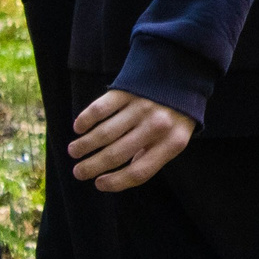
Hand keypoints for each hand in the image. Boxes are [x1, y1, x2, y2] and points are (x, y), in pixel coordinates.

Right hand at [70, 90, 194, 190]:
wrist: (183, 74)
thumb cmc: (175, 114)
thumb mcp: (175, 138)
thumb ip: (153, 156)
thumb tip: (119, 177)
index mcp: (172, 142)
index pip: (139, 172)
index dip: (115, 183)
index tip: (98, 184)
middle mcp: (157, 126)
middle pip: (115, 155)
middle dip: (91, 167)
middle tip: (78, 173)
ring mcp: (141, 106)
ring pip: (103, 134)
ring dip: (83, 146)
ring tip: (74, 151)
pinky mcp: (128, 90)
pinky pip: (99, 109)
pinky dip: (85, 120)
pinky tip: (79, 128)